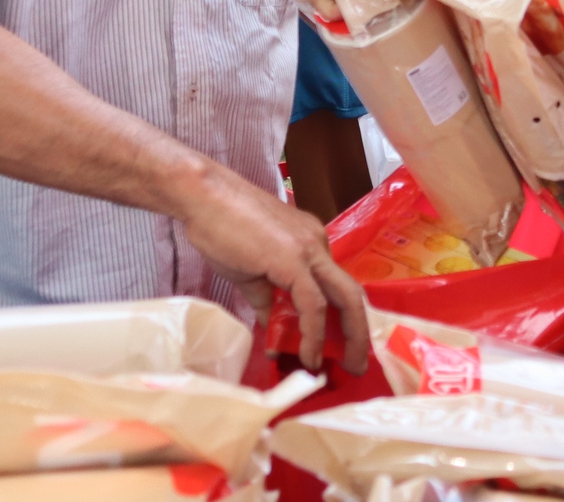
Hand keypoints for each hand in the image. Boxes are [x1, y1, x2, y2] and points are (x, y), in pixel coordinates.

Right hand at [175, 162, 369, 373]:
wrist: (203, 196)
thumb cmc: (220, 227)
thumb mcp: (250, 271)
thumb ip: (266, 299)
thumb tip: (272, 328)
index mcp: (312, 245)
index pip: (337, 286)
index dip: (343, 318)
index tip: (341, 347)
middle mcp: (318, 245)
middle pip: (353, 293)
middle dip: (360, 332)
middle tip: (358, 364)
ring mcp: (309, 250)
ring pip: (344, 298)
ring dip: (349, 337)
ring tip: (345, 366)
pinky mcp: (293, 260)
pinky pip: (313, 303)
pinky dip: (314, 333)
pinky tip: (307, 355)